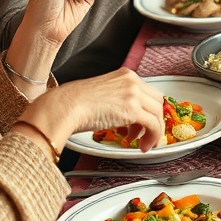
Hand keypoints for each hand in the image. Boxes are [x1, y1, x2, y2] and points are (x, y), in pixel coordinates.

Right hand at [36, 68, 165, 151]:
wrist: (63, 106)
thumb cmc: (73, 104)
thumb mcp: (103, 95)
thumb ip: (118, 101)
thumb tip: (126, 118)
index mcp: (125, 75)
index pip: (147, 92)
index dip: (149, 110)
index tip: (145, 122)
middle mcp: (132, 81)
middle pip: (156, 101)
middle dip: (153, 120)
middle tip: (145, 134)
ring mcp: (133, 93)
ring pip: (157, 113)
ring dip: (153, 131)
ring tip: (142, 142)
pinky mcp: (132, 109)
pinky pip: (153, 124)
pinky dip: (152, 136)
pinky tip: (142, 145)